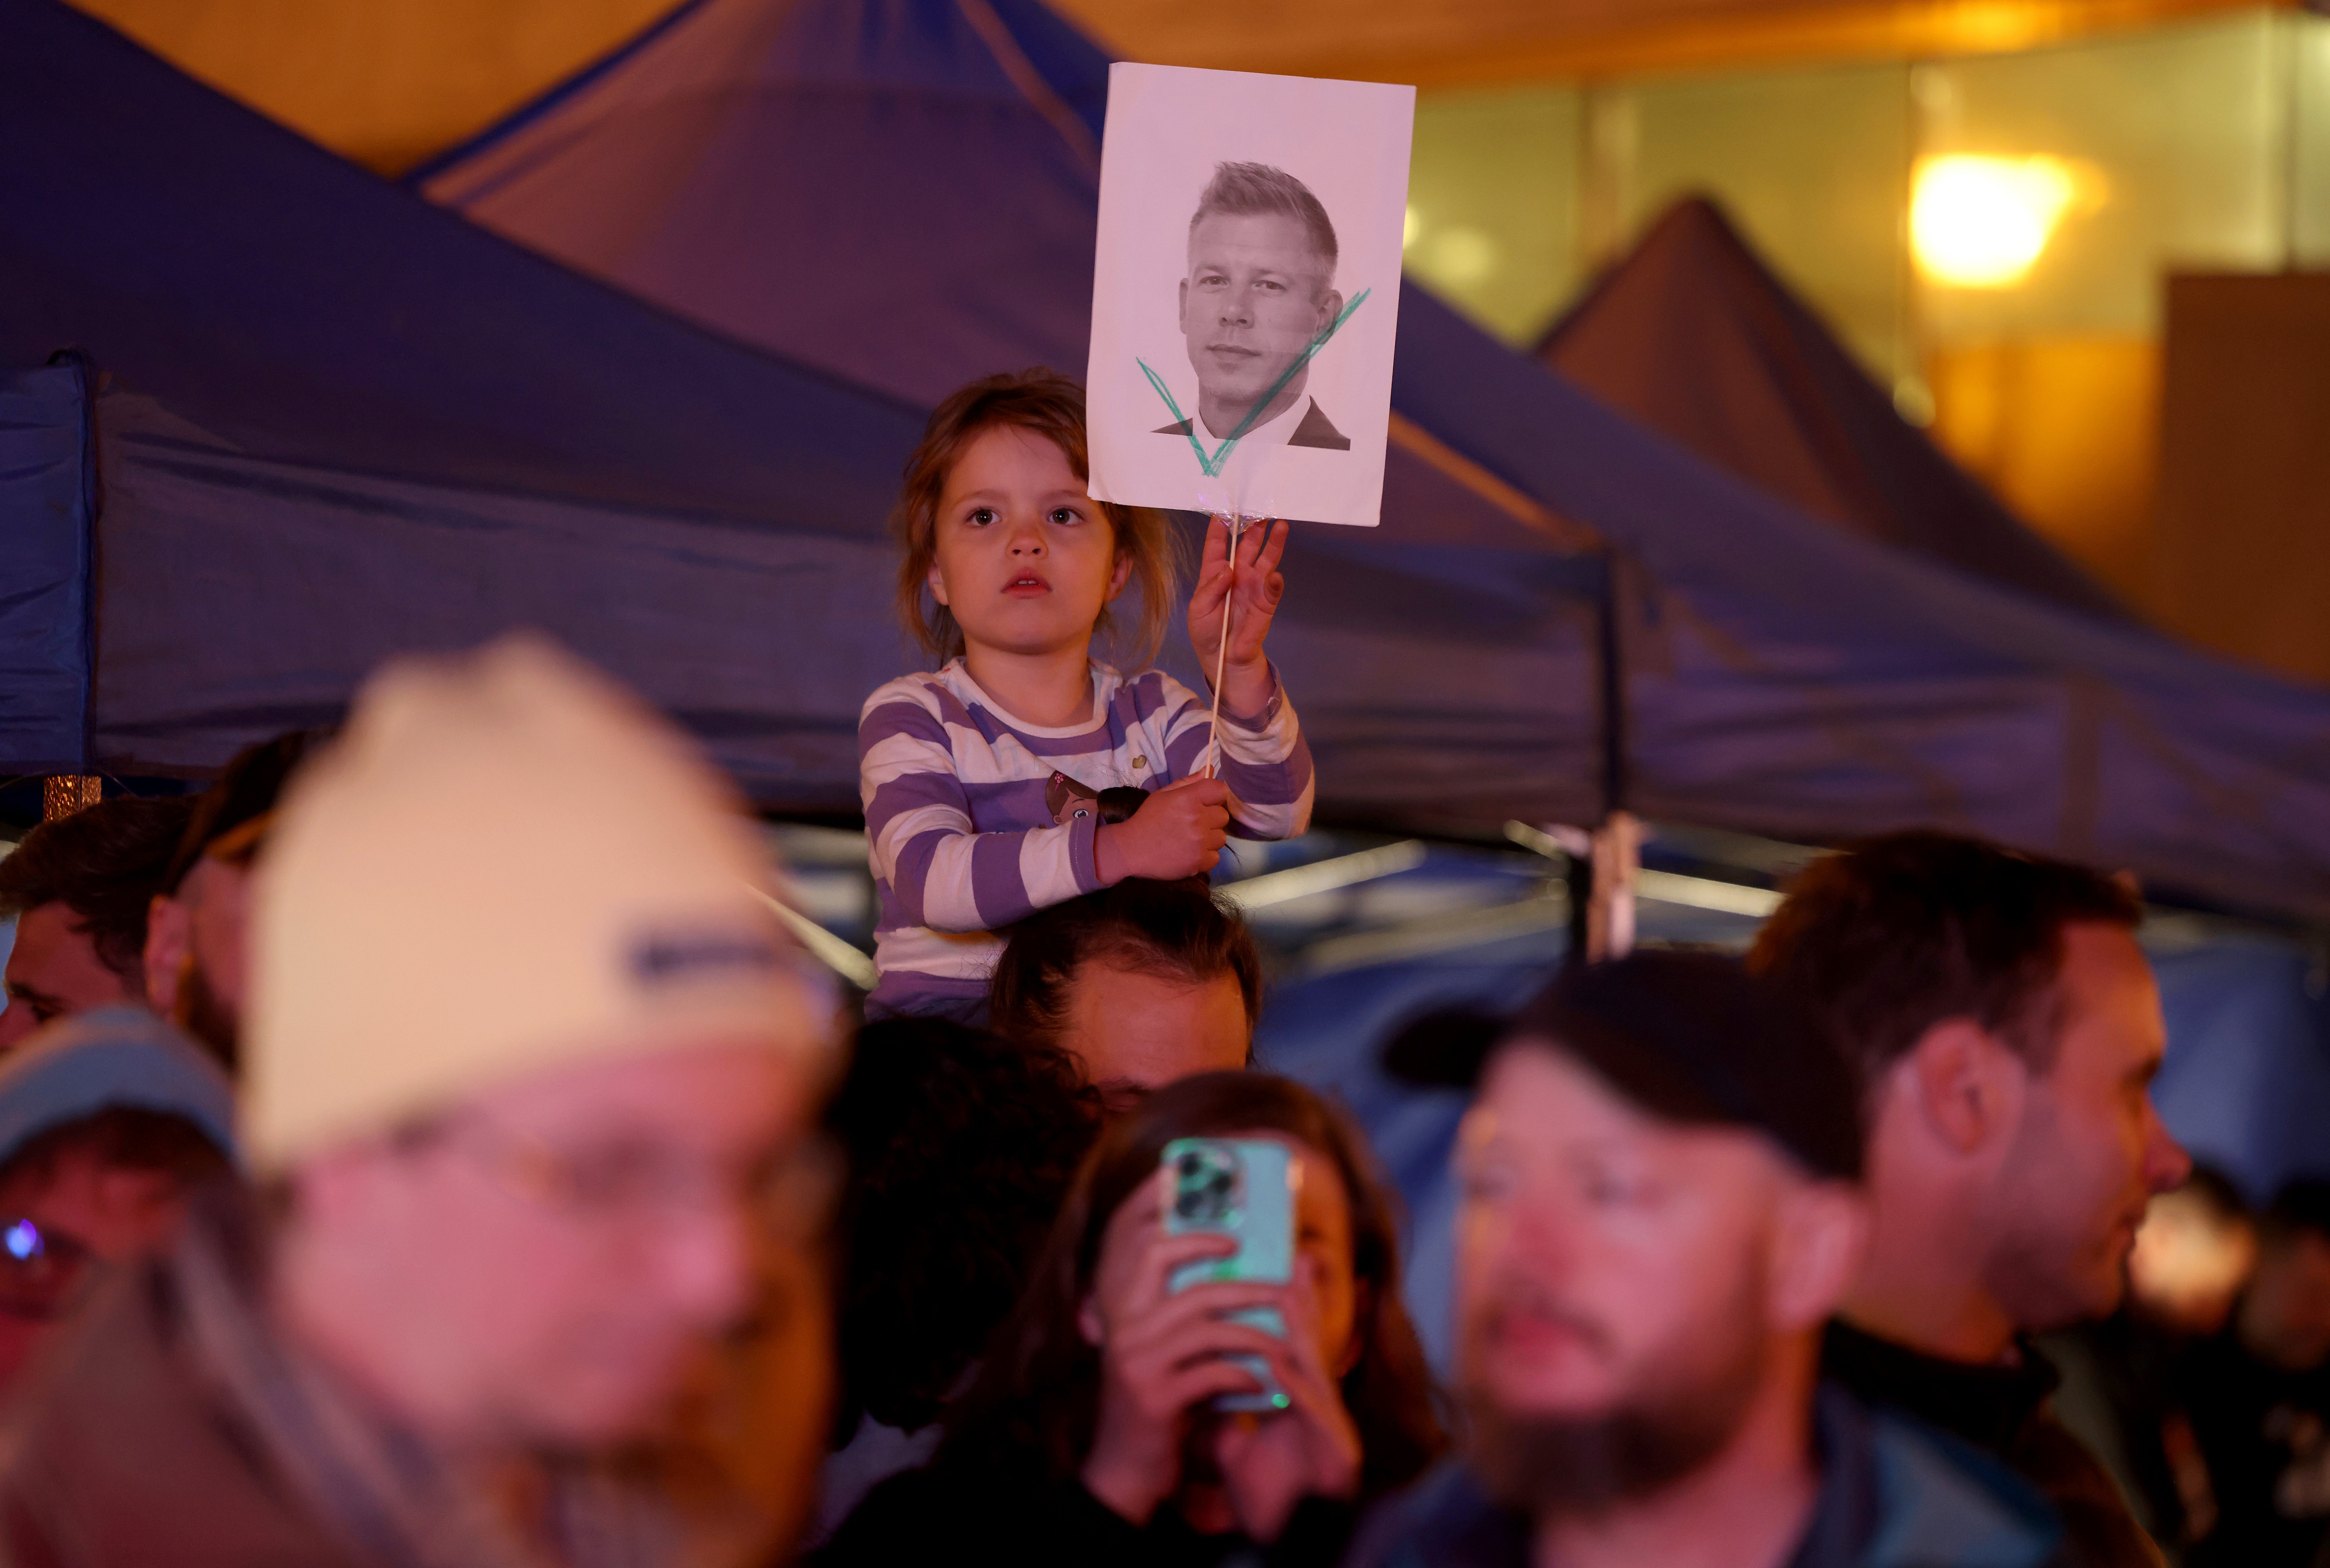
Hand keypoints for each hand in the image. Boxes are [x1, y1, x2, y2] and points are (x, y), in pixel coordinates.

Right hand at [1081, 1171, 1297, 1524]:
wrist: (1130, 1466)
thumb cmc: (1161, 1392)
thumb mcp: (1164, 1341)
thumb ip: (1183, 1300)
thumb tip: (1236, 1247)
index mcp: (1117, 1301)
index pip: (1128, 1231)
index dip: (1155, 1197)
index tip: (1189, 1176)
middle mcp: (1119, 1321)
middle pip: (1163, 1254)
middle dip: (1216, 1244)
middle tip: (1258, 1253)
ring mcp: (1134, 1357)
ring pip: (1204, 1316)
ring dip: (1255, 1323)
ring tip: (1286, 1333)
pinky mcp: (1154, 1394)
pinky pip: (1213, 1368)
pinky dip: (1246, 1374)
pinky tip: (1261, 1384)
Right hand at [1095, 773, 1227, 883]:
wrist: (1130, 849)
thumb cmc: (1148, 819)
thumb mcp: (1163, 794)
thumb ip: (1188, 782)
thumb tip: (1209, 769)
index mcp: (1188, 798)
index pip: (1221, 790)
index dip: (1215, 796)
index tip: (1205, 803)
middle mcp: (1197, 818)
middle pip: (1223, 816)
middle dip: (1211, 819)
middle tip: (1194, 824)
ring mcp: (1200, 842)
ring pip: (1220, 837)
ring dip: (1209, 839)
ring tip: (1190, 840)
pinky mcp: (1199, 861)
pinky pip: (1215, 857)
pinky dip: (1205, 857)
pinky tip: (1190, 854)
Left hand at [1187, 517, 1287, 721]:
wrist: (1223, 659)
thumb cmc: (1206, 632)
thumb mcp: (1198, 610)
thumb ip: (1211, 588)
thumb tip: (1228, 571)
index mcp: (1215, 573)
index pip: (1217, 545)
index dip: (1220, 527)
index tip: (1223, 510)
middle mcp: (1237, 574)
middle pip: (1246, 544)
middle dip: (1253, 526)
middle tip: (1259, 507)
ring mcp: (1254, 586)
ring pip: (1265, 558)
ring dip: (1273, 542)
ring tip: (1280, 524)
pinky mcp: (1266, 601)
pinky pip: (1273, 587)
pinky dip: (1275, 581)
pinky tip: (1275, 573)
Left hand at [1205, 1271, 1362, 1543]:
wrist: (1286, 1538)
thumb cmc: (1270, 1493)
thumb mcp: (1237, 1444)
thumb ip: (1224, 1412)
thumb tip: (1201, 1385)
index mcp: (1296, 1401)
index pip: (1289, 1344)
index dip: (1286, 1304)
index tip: (1276, 1264)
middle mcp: (1317, 1406)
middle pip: (1310, 1344)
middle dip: (1303, 1299)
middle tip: (1297, 1256)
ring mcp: (1330, 1427)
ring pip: (1316, 1369)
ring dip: (1302, 1331)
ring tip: (1287, 1292)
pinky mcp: (1337, 1451)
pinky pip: (1312, 1413)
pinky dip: (1296, 1386)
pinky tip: (1280, 1363)